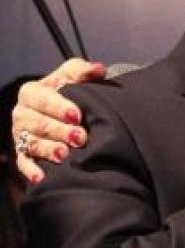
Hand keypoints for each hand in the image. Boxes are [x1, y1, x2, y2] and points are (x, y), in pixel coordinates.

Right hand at [13, 58, 105, 182]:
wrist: (61, 118)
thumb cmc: (66, 95)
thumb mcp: (72, 79)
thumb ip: (82, 72)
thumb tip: (100, 69)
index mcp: (31, 93)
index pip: (42, 99)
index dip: (59, 106)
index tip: (77, 115)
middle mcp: (22, 114)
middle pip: (37, 123)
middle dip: (58, 130)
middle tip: (80, 137)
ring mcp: (21, 136)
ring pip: (32, 143)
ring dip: (48, 149)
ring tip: (65, 154)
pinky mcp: (23, 155)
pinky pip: (24, 163)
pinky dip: (32, 170)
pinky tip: (43, 178)